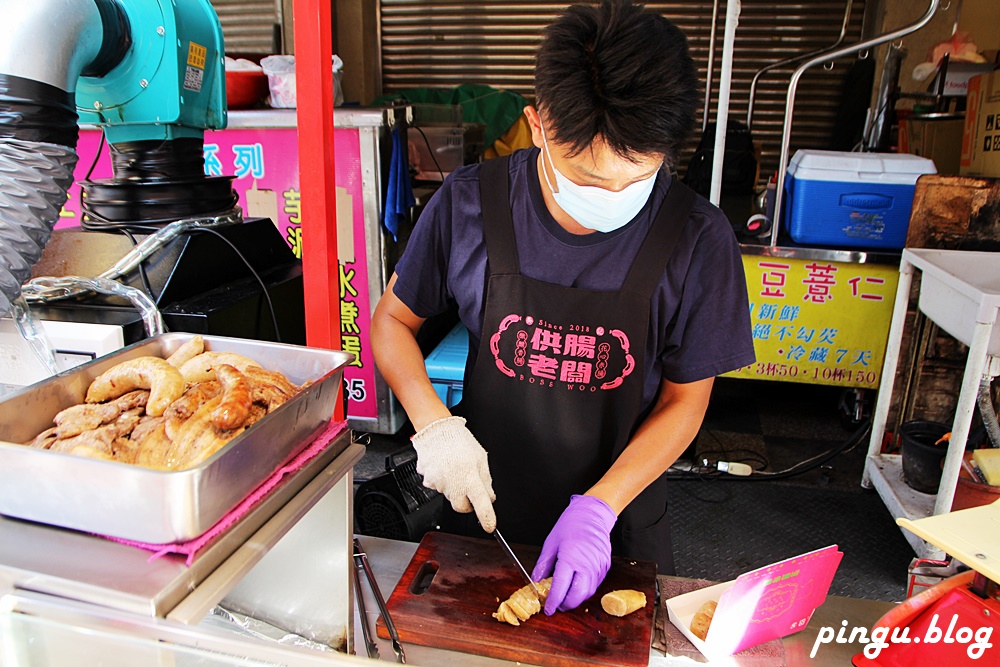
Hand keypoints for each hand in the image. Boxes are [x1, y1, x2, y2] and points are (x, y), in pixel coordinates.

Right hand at [411, 416, 496, 531]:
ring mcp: (439, 484)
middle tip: (469, 488)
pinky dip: (443, 481)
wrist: (436, 431)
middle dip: (467, 502)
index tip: (490, 526)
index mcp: (470, 477)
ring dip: (455, 488)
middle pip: (462, 507)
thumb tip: (490, 497)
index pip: (481, 505)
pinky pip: (438, 487)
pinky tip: (445, 468)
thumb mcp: (480, 458)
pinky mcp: (428, 481)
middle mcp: (454, 484)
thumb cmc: (459, 441)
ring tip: (455, 469)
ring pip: (450, 496)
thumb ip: (486, 480)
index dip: (487, 518)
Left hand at [531, 494, 616, 614]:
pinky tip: (576, 586)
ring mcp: (598, 567)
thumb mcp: (551, 543)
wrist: (592, 514)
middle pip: (577, 596)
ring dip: (576, 599)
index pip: (560, 587)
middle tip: (556, 604)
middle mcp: (587, 564)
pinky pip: (595, 585)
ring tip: (565, 596)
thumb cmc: (571, 524)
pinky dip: (584, 590)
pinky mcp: (605, 566)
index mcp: (571, 557)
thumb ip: (543, 565)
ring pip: (588, 593)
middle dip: (565, 604)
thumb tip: (535, 581)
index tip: (547, 609)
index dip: (553, 601)